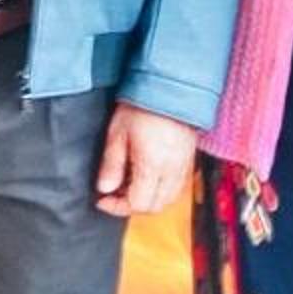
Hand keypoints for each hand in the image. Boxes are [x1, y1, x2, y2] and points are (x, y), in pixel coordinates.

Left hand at [95, 102, 198, 217]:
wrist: (170, 86)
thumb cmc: (142, 105)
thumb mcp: (117, 134)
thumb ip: (111, 165)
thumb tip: (105, 188)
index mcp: (153, 167)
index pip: (137, 204)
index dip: (117, 207)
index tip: (103, 199)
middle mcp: (172, 171)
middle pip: (154, 206)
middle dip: (132, 205)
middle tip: (114, 194)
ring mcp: (184, 166)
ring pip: (168, 199)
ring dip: (148, 199)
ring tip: (130, 185)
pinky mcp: (190, 159)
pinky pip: (178, 187)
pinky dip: (162, 190)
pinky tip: (148, 178)